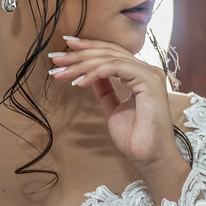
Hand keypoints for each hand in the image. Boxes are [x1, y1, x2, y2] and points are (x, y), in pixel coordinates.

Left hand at [48, 36, 177, 171]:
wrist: (148, 157)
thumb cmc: (134, 138)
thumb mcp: (113, 108)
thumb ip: (105, 90)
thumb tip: (90, 76)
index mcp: (140, 75)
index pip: (112, 53)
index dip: (88, 48)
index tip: (64, 49)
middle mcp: (147, 70)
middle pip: (109, 52)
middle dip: (80, 54)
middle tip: (55, 59)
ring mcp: (149, 74)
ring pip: (110, 59)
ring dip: (82, 65)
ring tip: (62, 73)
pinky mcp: (149, 80)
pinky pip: (116, 68)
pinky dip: (95, 73)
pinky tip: (79, 82)